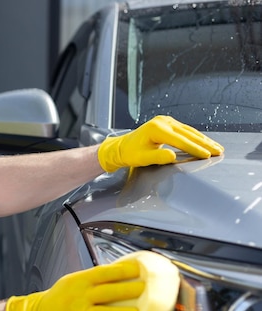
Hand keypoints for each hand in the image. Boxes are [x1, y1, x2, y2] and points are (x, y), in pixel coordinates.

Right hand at [5, 262, 145, 310]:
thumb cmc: (56, 299)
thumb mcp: (70, 282)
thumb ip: (91, 280)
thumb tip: (117, 275)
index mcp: (78, 281)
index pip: (103, 273)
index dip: (121, 270)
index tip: (138, 268)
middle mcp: (79, 297)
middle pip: (106, 292)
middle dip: (127, 289)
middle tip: (145, 288)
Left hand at [98, 115, 223, 172]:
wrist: (121, 147)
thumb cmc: (131, 154)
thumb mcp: (142, 158)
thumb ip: (158, 157)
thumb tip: (173, 156)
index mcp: (156, 129)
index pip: (180, 141)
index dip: (195, 149)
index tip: (207, 155)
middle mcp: (162, 122)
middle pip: (188, 134)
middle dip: (204, 143)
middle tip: (219, 151)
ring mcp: (165, 121)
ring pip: (188, 131)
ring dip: (203, 139)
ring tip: (216, 147)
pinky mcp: (167, 123)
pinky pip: (184, 130)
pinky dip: (195, 136)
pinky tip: (205, 141)